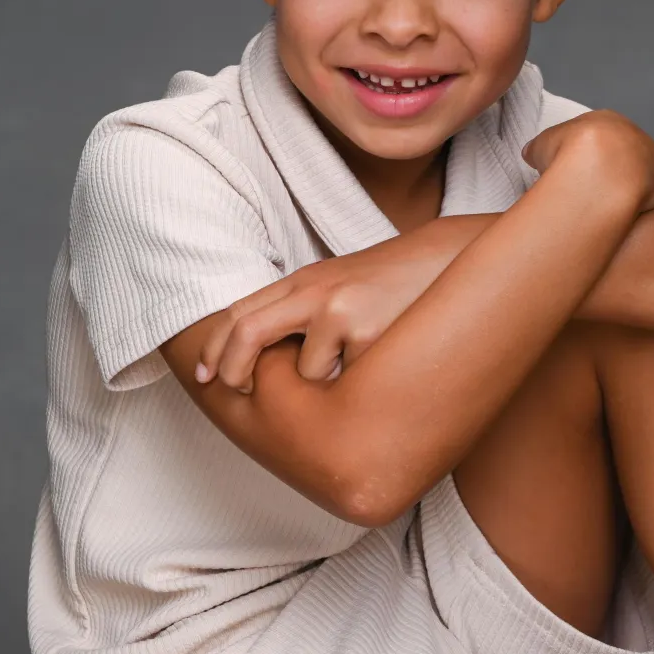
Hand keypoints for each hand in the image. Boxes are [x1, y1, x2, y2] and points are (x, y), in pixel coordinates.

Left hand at [194, 232, 459, 392]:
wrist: (447, 259)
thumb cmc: (393, 284)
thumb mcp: (341, 289)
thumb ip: (304, 313)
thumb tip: (265, 362)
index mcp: (303, 282)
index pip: (240, 312)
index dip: (215, 349)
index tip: (207, 378)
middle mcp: (312, 291)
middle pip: (246, 333)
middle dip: (232, 372)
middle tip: (236, 395)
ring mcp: (337, 307)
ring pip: (300, 370)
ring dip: (318, 385)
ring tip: (346, 377)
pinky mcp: (364, 326)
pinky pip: (341, 376)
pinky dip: (352, 382)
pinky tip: (375, 366)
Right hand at [523, 110, 653, 213]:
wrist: (602, 168)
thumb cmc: (568, 154)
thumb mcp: (542, 147)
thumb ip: (543, 149)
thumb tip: (533, 155)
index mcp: (606, 122)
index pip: (602, 142)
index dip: (592, 163)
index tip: (584, 183)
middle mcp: (636, 134)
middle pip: (631, 157)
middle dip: (620, 176)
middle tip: (605, 200)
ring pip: (653, 175)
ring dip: (641, 191)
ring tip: (623, 214)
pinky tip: (647, 221)